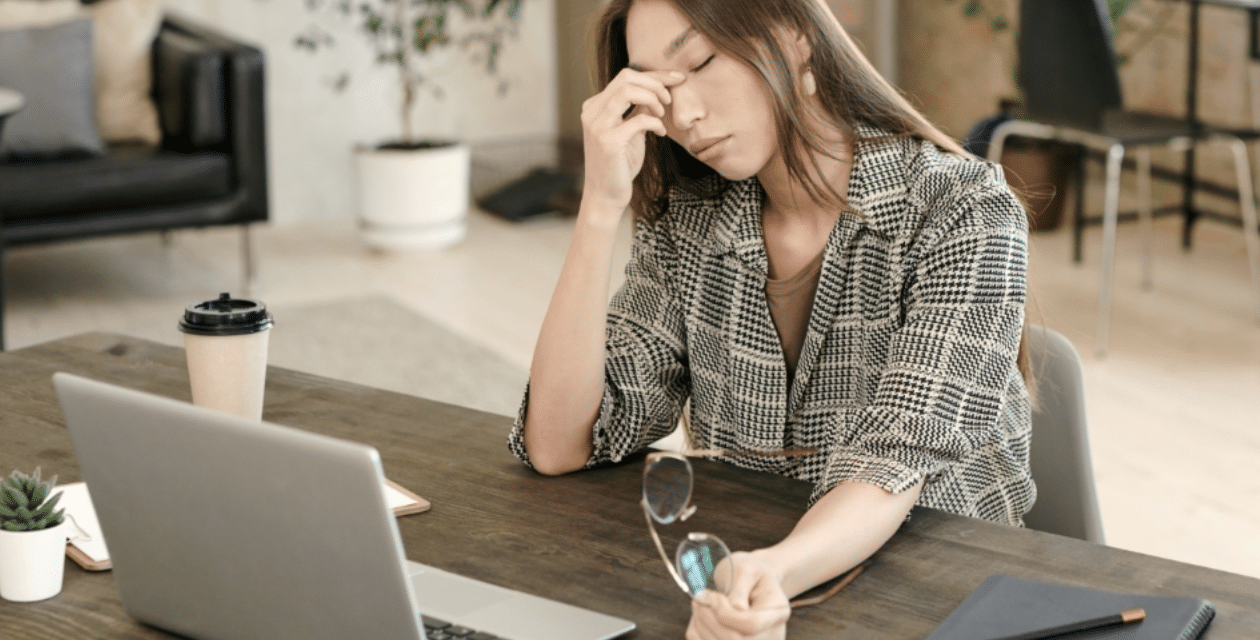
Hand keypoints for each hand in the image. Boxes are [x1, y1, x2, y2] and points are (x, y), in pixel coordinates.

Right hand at [579, 68, 684, 219]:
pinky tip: (660, 134)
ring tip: (662, 114)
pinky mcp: (608, 142)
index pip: (625, 77)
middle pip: (626, 78)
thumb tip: (656, 89)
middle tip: (669, 100)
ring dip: (653, 99)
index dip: (654, 75)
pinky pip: (639, 120)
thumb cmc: (620, 163)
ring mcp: (598, 126)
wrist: (606, 196)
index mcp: (595, 106)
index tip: (677, 78)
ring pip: (628, 91)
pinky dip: (655, 123)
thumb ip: (637, 109)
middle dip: (655, 83)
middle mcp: (592, 112)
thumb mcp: (630, 130)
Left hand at [685, 551, 790, 639]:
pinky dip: (698, 632)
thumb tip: (732, 608)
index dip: (727, 614)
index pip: (752, 624)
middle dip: (710, 619)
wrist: (753, 583)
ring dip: (701, 625)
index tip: (714, 596)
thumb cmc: (749, 572)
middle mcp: (772, 634)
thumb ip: (738, 588)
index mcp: (777, 610)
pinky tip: (700, 617)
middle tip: (701, 598)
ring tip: (700, 604)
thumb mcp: (745, 569)